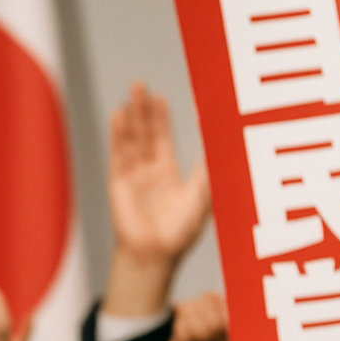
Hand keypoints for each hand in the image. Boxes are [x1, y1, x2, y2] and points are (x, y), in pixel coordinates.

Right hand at [103, 83, 209, 317]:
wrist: (156, 255)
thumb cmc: (181, 233)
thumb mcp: (203, 195)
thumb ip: (208, 168)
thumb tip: (221, 141)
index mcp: (170, 174)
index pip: (166, 139)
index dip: (165, 118)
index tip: (163, 97)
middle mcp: (149, 172)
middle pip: (145, 134)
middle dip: (145, 110)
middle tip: (143, 86)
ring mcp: (132, 176)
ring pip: (132, 139)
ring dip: (133, 115)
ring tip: (134, 90)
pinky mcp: (118, 183)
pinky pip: (118, 154)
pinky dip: (118, 134)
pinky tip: (119, 114)